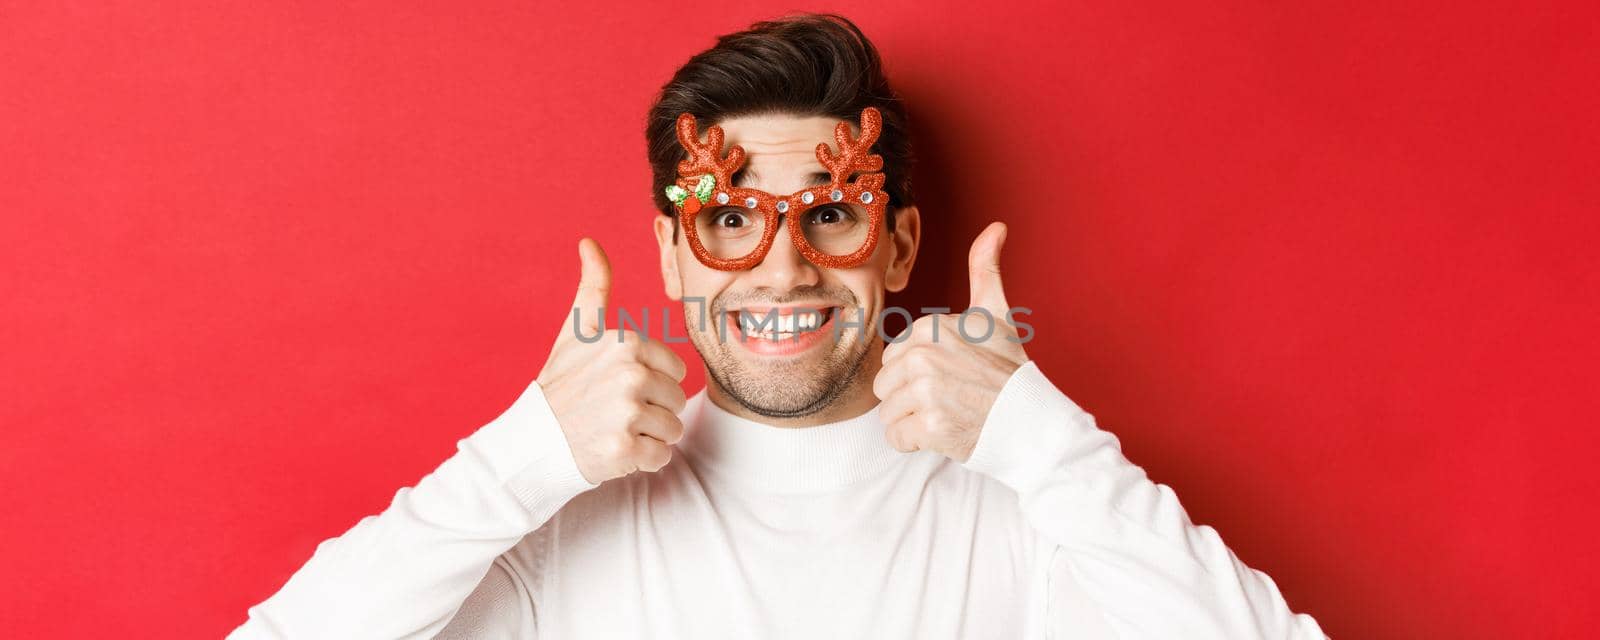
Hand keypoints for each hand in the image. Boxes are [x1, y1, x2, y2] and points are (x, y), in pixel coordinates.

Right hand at [536, 238, 688, 483]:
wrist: (533, 441)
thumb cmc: (561, 383)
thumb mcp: (577, 331)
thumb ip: (594, 286)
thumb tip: (589, 242)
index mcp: (625, 343)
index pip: (675, 370)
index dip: (651, 381)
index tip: (617, 386)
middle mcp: (629, 374)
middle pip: (676, 399)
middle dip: (652, 410)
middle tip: (614, 412)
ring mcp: (627, 413)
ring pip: (672, 429)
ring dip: (648, 436)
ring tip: (614, 429)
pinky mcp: (625, 449)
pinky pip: (661, 457)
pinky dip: (642, 460)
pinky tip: (614, 450)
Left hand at [872, 222, 1028, 461]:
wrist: (1033, 420)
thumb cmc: (1010, 369)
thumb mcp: (997, 314)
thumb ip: (986, 269)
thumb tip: (997, 227)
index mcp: (930, 327)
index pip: (893, 359)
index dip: (919, 373)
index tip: (952, 375)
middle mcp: (924, 355)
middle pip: (885, 385)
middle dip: (910, 398)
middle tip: (950, 398)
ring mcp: (926, 391)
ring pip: (887, 413)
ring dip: (912, 422)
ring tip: (947, 415)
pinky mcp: (929, 427)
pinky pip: (895, 438)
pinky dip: (915, 443)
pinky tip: (943, 434)